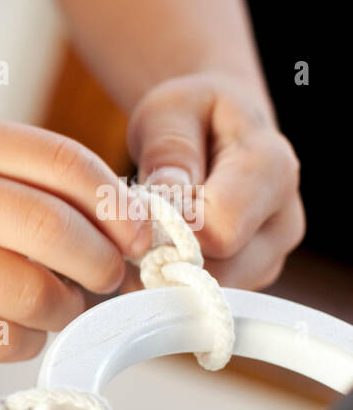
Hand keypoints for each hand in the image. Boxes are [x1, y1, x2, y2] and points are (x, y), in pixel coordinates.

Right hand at [0, 114, 145, 358]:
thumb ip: (37, 185)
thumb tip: (135, 234)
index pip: (68, 165)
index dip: (121, 209)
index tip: (141, 238)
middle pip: (55, 233)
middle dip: (101, 267)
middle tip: (106, 281)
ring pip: (34, 295)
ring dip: (64, 312)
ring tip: (55, 307)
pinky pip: (2, 340)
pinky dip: (26, 342)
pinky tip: (13, 329)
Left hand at [127, 72, 303, 287]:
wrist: (215, 130)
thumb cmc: (191, 116)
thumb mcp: (170, 111)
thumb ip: (168, 149)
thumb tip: (166, 197)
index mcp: (271, 169)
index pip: (222, 228)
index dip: (169, 229)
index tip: (137, 212)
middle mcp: (281, 221)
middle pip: (219, 272)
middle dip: (163, 258)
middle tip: (128, 230)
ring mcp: (268, 257)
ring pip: (209, 293)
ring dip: (164, 274)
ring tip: (144, 235)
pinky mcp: (248, 278)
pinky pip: (203, 299)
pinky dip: (172, 282)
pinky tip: (154, 252)